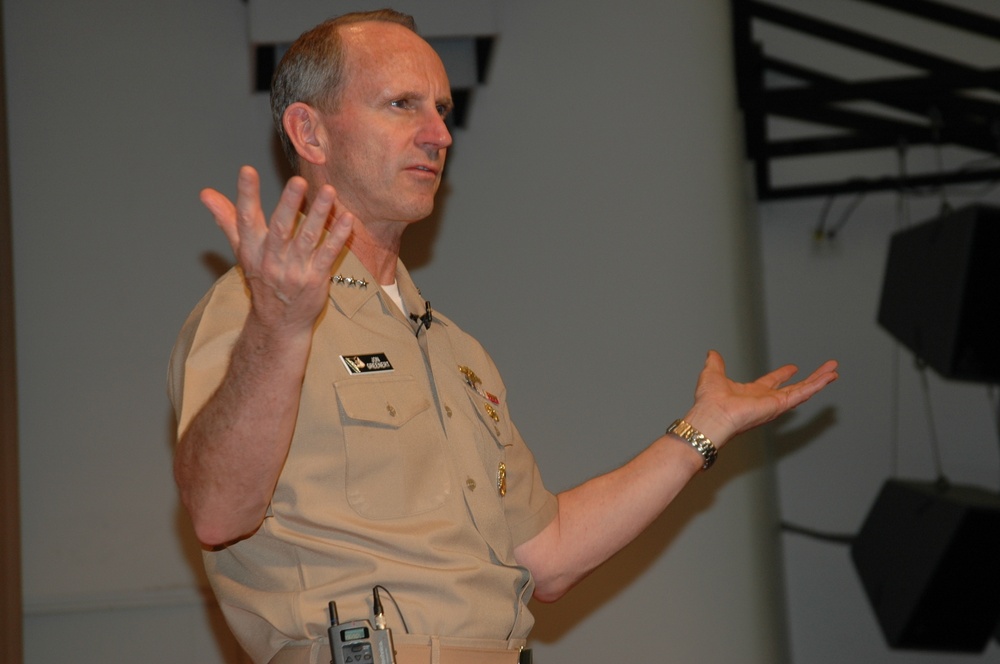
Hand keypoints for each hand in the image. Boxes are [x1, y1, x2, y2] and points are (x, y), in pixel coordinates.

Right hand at [200, 166, 353, 332]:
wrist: (278, 323)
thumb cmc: (262, 280)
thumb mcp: (242, 251)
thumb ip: (227, 219)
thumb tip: (206, 193)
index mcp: (252, 250)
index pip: (246, 219)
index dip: (245, 195)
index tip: (247, 171)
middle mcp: (271, 259)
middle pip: (280, 228)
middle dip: (288, 204)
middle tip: (298, 180)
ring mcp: (294, 270)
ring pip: (307, 238)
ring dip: (319, 214)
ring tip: (328, 190)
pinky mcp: (315, 279)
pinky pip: (328, 255)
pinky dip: (338, 236)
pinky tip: (347, 218)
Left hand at [685, 350, 837, 446]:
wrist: (712, 416)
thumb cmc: (709, 402)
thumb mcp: (712, 374)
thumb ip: (716, 363)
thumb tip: (713, 353)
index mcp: (751, 393)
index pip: (771, 383)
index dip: (782, 375)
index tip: (793, 368)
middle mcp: (765, 401)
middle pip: (794, 388)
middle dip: (810, 378)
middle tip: (825, 370)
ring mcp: (775, 405)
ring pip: (803, 391)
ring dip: (820, 380)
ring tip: (834, 371)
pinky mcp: (780, 405)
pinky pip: (803, 394)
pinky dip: (817, 385)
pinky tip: (829, 377)